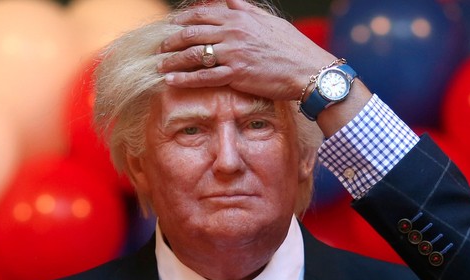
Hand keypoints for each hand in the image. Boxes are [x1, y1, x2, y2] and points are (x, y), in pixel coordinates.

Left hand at [157, 0, 335, 101]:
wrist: (308, 70)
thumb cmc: (291, 47)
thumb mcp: (267, 20)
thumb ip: (244, 9)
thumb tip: (228, 0)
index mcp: (239, 17)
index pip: (202, 13)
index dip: (183, 19)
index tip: (172, 25)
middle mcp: (233, 32)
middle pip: (192, 33)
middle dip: (172, 41)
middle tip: (162, 47)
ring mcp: (233, 53)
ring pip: (193, 54)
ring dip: (173, 60)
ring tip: (161, 65)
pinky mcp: (235, 74)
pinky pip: (203, 76)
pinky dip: (184, 79)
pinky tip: (171, 81)